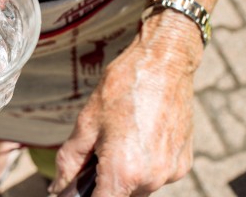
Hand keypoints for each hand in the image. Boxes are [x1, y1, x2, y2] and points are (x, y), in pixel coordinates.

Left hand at [49, 12, 202, 195]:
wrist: (164, 62)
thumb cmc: (123, 88)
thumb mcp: (86, 124)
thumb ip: (70, 162)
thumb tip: (60, 187)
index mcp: (124, 172)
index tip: (82, 185)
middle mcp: (152, 178)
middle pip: (120, 195)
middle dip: (105, 182)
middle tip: (99, 150)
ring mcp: (171, 172)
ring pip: (139, 186)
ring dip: (126, 173)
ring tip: (122, 138)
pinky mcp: (185, 162)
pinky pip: (157, 174)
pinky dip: (145, 164)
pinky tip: (140, 137)